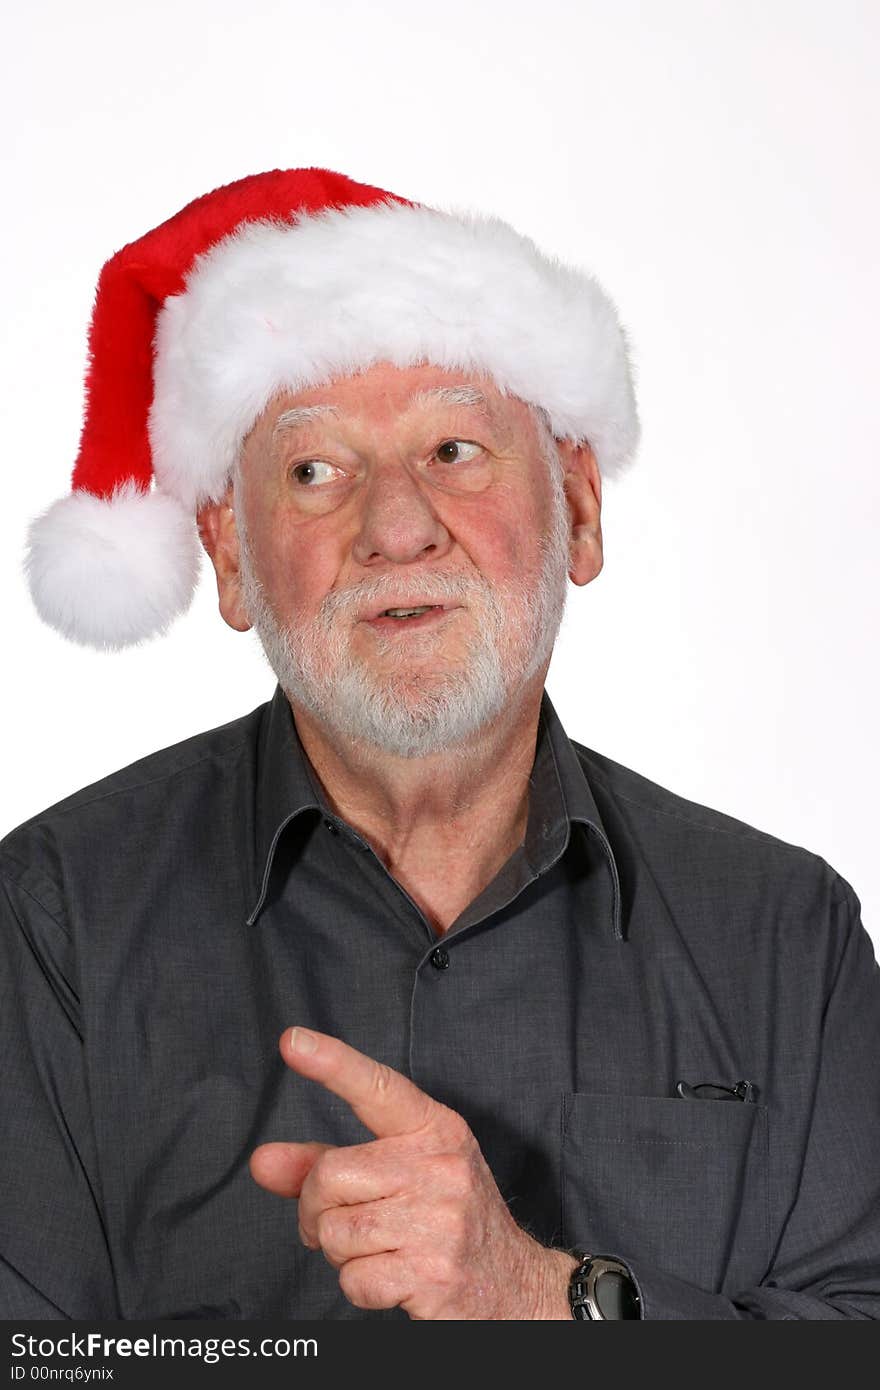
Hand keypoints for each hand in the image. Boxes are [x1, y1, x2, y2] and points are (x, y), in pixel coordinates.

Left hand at [249, 1026, 574, 1318]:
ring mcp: (441, 1219)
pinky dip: (360, 1287)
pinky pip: (354, 1280)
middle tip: (341, 1221)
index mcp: (434, 1128)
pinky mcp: (434, 1273)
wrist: (514, 1282)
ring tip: (380, 1247)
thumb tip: (262, 1162)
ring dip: (340, 1252)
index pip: (377, 1087)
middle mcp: (440, 1166)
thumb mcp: (401, 1174)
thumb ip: (327, 1163)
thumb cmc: (445, 1216)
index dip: (332, 1063)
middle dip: (316, 1208)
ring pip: (334, 1233)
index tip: (292, 1041)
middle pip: (330, 1175)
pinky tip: (394, 1276)